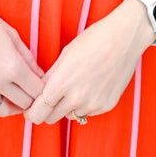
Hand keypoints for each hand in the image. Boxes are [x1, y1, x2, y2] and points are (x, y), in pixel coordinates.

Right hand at [0, 0, 44, 115]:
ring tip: (17, 96)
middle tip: (31, 90)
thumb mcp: (13, 36)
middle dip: (31, 97)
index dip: (42, 89)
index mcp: (13, 67)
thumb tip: (40, 76)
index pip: (37, 91)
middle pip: (24, 103)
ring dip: (14, 105)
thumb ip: (29, 59)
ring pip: (5, 111)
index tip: (41, 84)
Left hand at [24, 0, 154, 124]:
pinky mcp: (107, 106)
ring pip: (70, 115)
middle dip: (47, 110)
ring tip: (77, 84)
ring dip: (68, 106)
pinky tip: (92, 85)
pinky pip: (88, 112)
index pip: (38, 111)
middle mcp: (77, 98)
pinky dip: (86, 103)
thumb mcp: (65, 55)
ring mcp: (93, 104)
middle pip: (51, 118)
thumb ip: (50, 78)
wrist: (125, 38)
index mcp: (62, 82)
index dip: (31, 111)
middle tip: (50, 98)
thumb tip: (38, 94)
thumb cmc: (93, 40)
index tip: (30, 108)